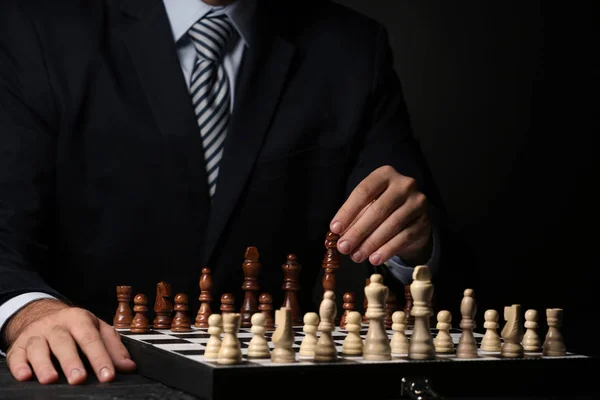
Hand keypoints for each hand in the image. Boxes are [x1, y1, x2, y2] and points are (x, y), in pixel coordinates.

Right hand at [4, 299, 135, 384]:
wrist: (44, 314)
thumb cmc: (76, 326)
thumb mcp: (98, 330)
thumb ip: (113, 348)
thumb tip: (128, 366)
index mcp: (80, 319)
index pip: (92, 339)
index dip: (100, 358)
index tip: (108, 376)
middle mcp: (57, 325)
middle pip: (64, 341)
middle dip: (71, 361)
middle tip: (78, 379)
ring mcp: (37, 334)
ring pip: (39, 347)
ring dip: (43, 364)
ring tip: (50, 379)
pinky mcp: (19, 345)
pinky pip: (17, 354)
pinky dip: (19, 365)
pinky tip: (25, 376)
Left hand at [330, 165, 431, 265]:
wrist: (411, 220)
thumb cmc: (382, 209)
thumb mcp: (367, 207)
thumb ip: (354, 217)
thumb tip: (339, 235)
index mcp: (385, 174)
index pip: (363, 192)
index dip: (347, 212)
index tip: (335, 229)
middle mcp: (404, 184)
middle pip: (378, 209)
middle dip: (358, 231)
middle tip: (344, 247)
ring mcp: (417, 202)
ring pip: (391, 224)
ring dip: (371, 243)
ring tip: (356, 256)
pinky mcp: (424, 221)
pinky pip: (404, 237)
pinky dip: (387, 250)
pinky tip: (374, 259)